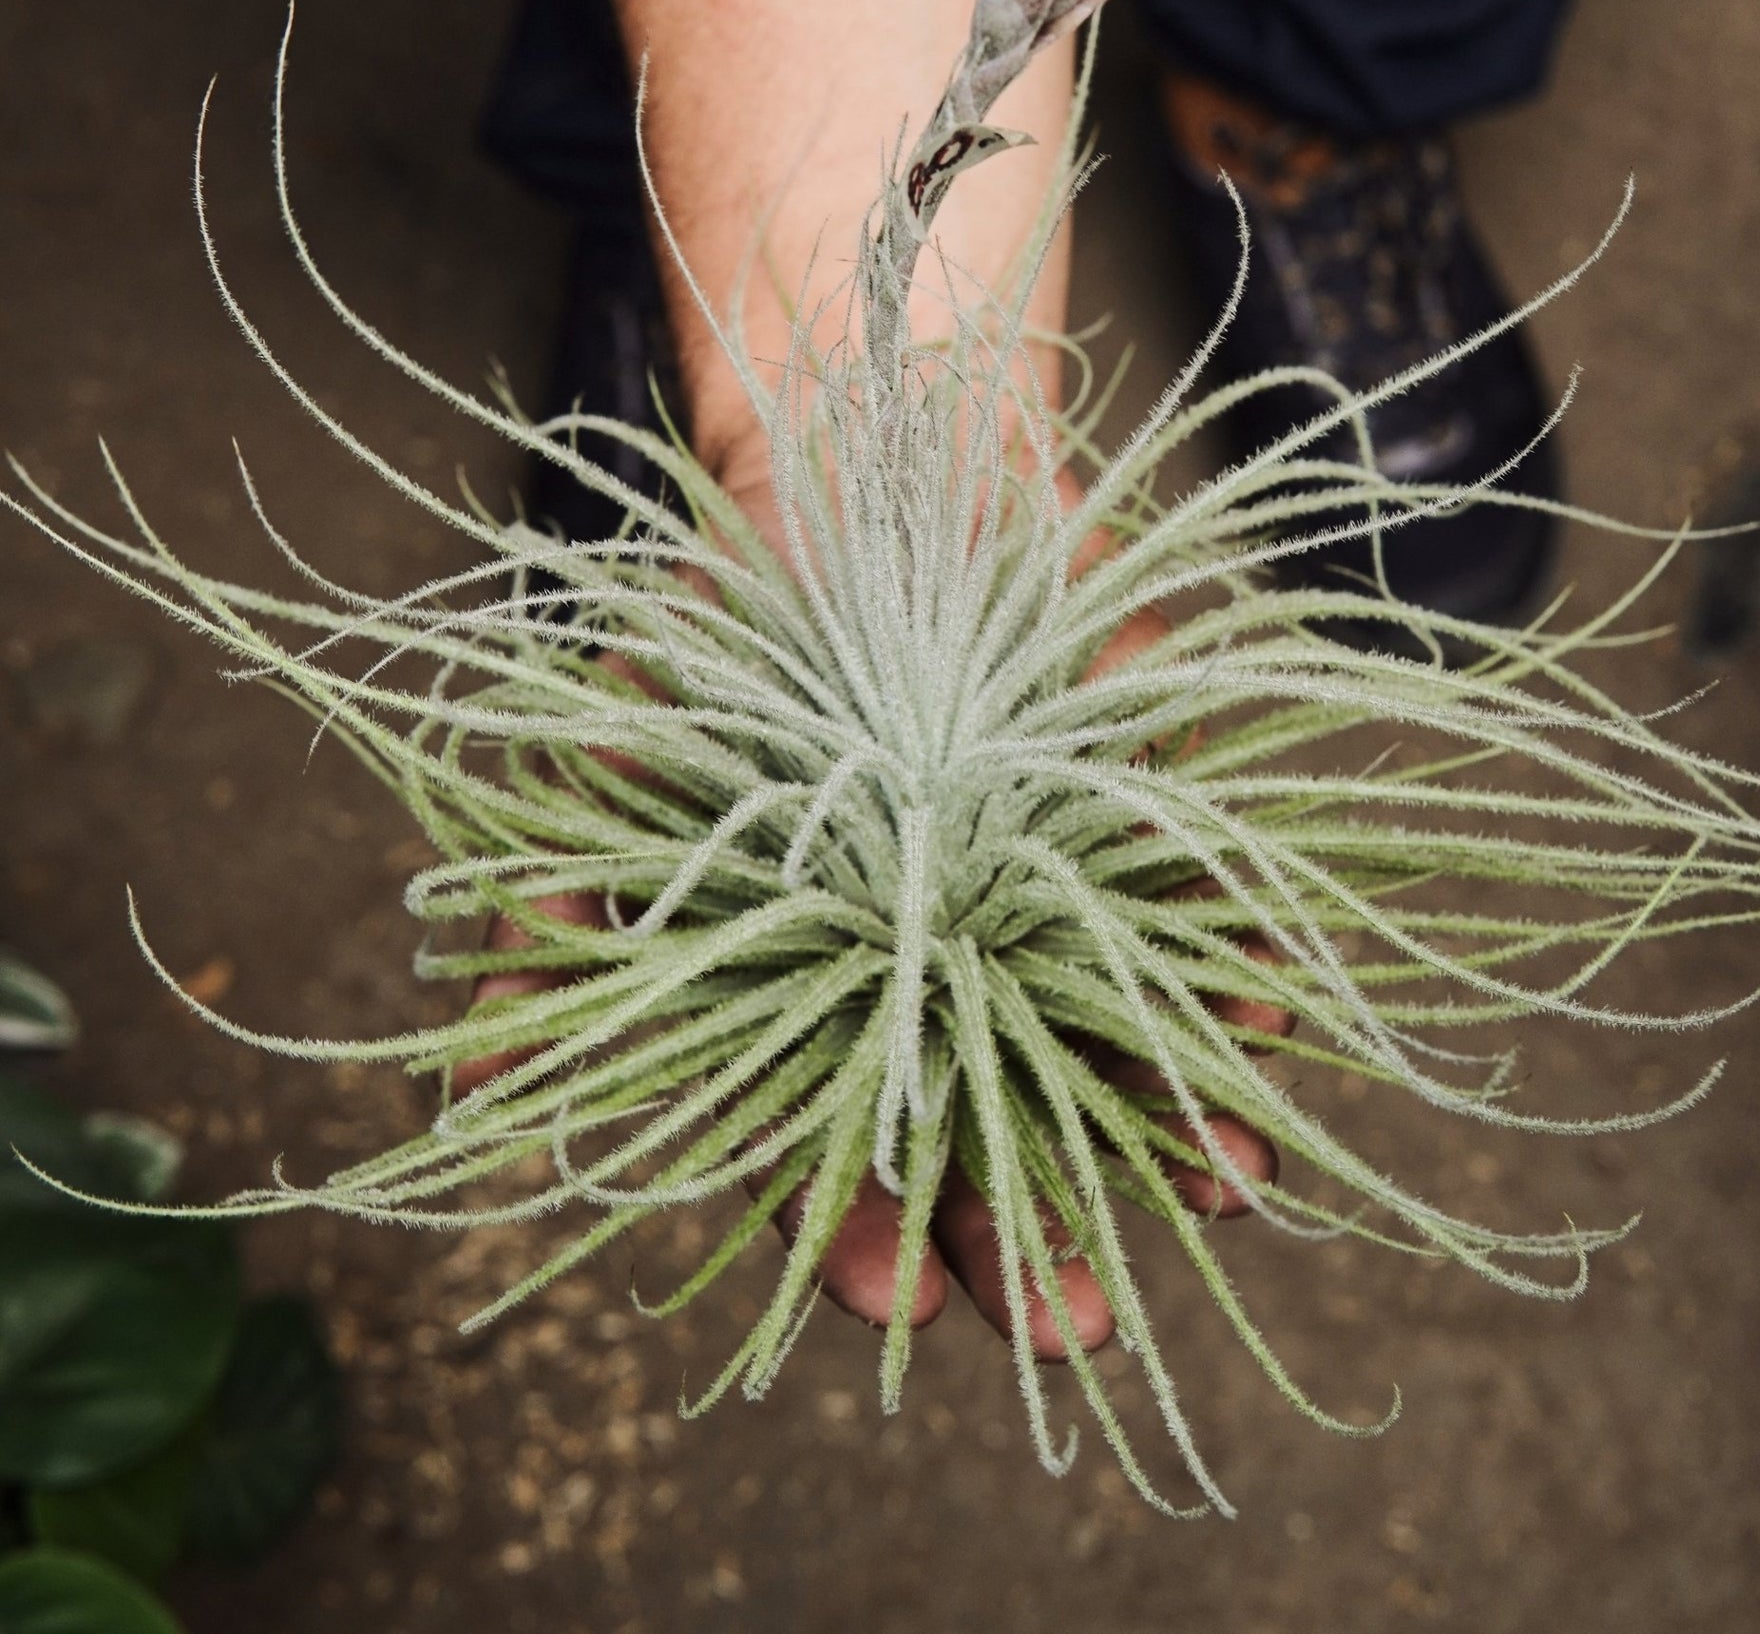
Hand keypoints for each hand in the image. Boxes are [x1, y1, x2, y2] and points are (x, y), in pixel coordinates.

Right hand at [452, 493, 1289, 1360]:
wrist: (859, 471)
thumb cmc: (725, 633)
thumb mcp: (609, 763)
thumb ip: (554, 929)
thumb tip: (467, 1105)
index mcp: (822, 985)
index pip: (840, 1145)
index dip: (865, 1229)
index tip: (902, 1300)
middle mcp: (945, 963)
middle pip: (993, 1128)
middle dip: (1034, 1225)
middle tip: (1080, 1318)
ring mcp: (1050, 894)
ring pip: (1113, 1041)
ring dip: (1164, 1121)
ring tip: (1221, 1192)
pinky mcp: (1140, 810)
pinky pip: (1198, 904)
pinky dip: (1232, 959)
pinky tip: (1261, 1024)